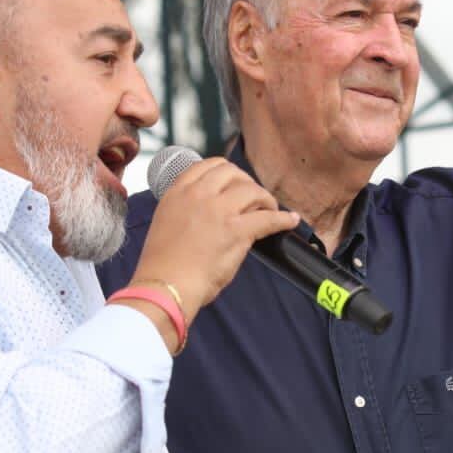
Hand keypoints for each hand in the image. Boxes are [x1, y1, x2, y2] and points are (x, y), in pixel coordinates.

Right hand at [133, 158, 299, 320]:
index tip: (235, 182)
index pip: (206, 165)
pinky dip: (283, 219)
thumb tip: (214, 213)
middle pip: (232, 172)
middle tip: (253, 198)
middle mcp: (198, 195)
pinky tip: (290, 221)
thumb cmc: (163, 265)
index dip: (226, 172)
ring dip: (265, 199)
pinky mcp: (236, 230)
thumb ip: (187, 210)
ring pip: (252, 190)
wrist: (164, 286)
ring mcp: (218, 210)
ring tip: (270, 210)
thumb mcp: (166, 223)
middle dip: (246, 182)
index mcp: (177, 193)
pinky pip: (268, 218)